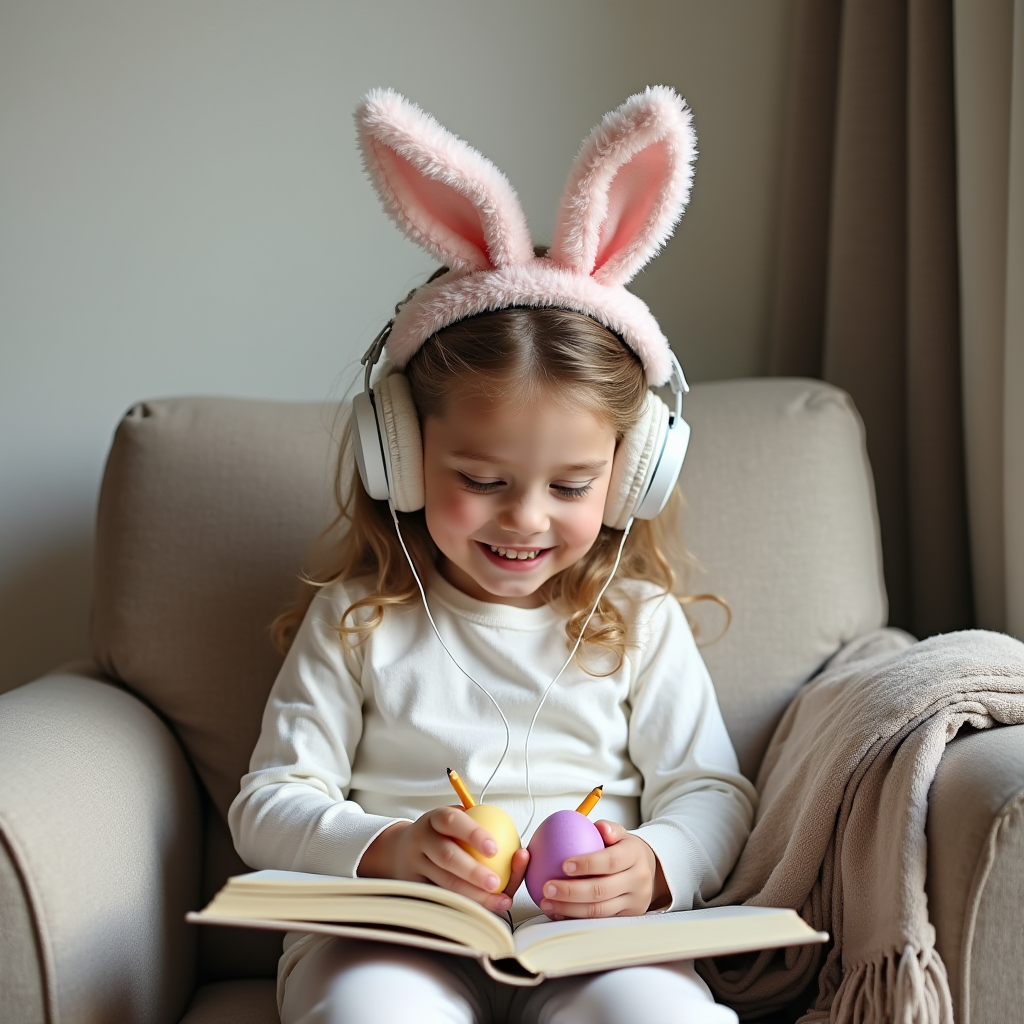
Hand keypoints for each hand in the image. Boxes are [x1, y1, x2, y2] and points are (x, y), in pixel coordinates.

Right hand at [358, 806, 529, 914]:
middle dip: (473, 872)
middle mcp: (421, 841)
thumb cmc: (439, 835)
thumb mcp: (452, 822)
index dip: (473, 833)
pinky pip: (441, 899)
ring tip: (500, 899)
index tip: (494, 848)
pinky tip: (487, 909)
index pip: (452, 821)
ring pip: (444, 883)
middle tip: (497, 883)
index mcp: (434, 819)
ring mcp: (414, 866)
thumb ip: (478, 828)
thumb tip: (517, 846)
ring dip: (474, 894)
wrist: (397, 851)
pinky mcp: (413, 888)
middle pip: (447, 857)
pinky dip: (466, 905)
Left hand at [538, 820, 668, 918]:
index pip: (611, 861)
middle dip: (571, 891)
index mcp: (635, 855)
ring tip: (547, 902)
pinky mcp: (626, 917)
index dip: (588, 864)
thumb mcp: (620, 834)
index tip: (564, 865)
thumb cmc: (624, 849)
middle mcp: (638, 881)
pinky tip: (557, 911)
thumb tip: (599, 827)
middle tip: (548, 887)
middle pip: (602, 890)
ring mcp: (634, 902)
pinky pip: (598, 921)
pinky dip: (575, 917)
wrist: (648, 870)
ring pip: (599, 911)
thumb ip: (608, 828)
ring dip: (569, 908)